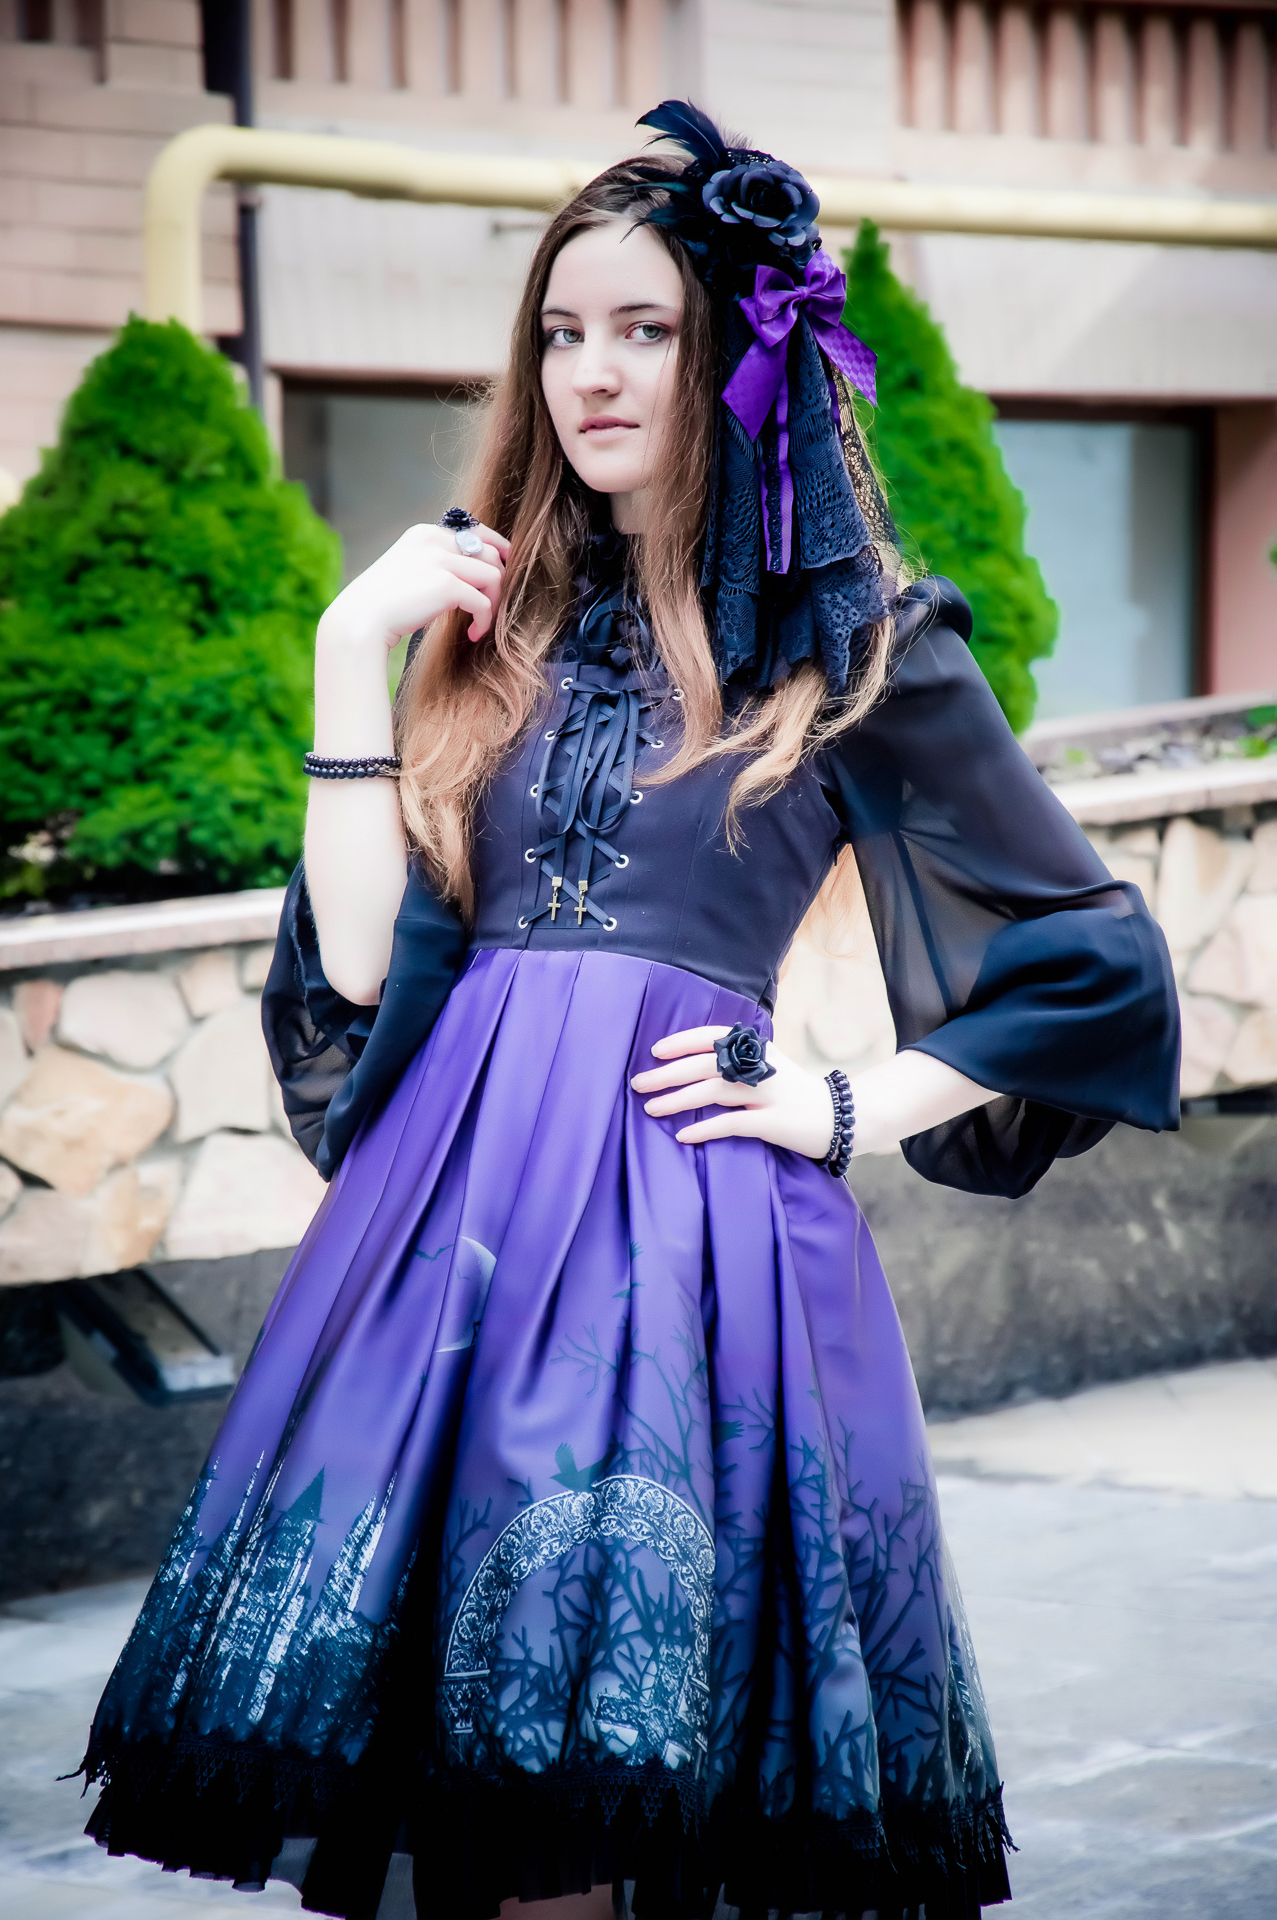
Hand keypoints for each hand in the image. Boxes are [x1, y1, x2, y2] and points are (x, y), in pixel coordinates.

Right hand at [317, 521, 509, 651]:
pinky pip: (483, 601)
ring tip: (480, 622)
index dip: (498, 550)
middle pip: (491, 552)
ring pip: (494, 574)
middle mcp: (434, 540)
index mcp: (424, 533)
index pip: (477, 531)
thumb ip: (437, 564)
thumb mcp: (409, 571)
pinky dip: (484, 620)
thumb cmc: (383, 605)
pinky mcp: (446, 585)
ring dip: (494, 602)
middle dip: (499, 581)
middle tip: (491, 605)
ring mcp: (440, 560)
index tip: (504, 571)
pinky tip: (472, 633)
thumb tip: (474, 573)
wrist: (359, 621)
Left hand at [631, 1025, 835, 1158]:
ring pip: (714, 1092)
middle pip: (706, 1064)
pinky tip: (683, 1136)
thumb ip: (738, 1060)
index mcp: (757, 1049)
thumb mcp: (768, 1067)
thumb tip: (692, 1061)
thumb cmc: (795, 1092)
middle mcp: (761, 1067)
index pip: (713, 1036)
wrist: (842, 1116)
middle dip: (668, 1073)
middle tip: (638, 1083)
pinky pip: (732, 1124)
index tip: (655, 1051)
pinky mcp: (774, 1123)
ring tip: (651, 1108)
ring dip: (677, 1099)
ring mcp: (768, 1094)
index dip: (682, 1042)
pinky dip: (705, 1129)